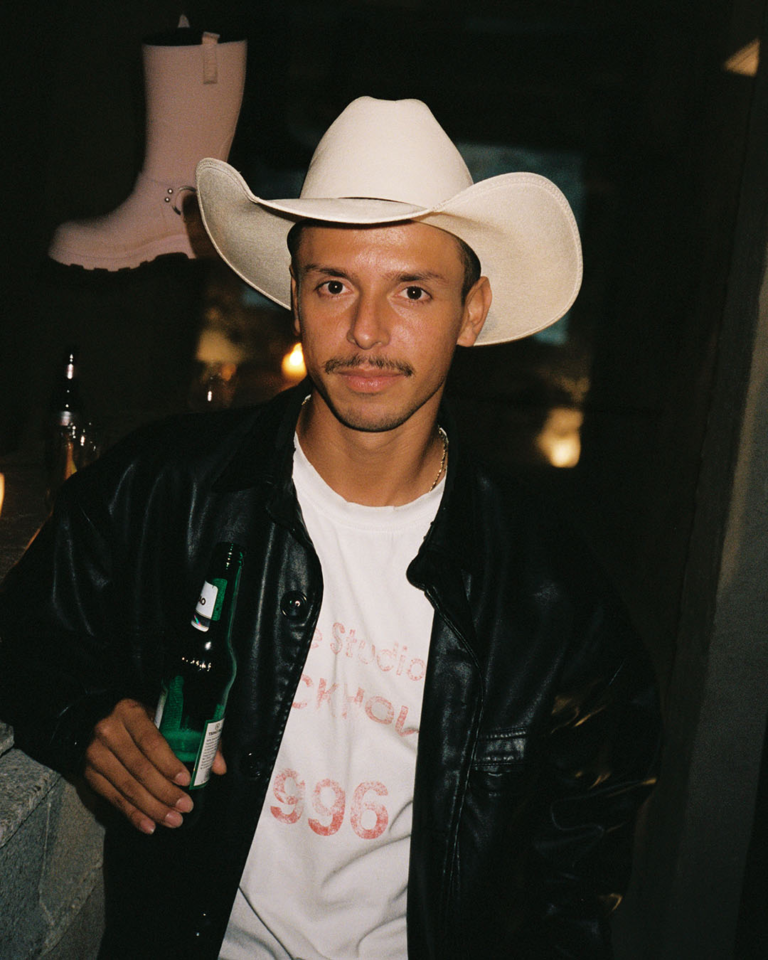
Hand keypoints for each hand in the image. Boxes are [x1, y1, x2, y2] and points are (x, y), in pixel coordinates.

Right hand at [84, 698, 225, 833]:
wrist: (106, 723)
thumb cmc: (146, 722)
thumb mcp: (168, 719)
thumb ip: (197, 739)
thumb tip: (219, 767)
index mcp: (129, 711)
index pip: (151, 741)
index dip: (169, 763)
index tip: (186, 781)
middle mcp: (108, 731)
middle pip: (140, 768)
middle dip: (165, 792)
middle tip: (185, 807)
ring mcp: (95, 754)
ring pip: (127, 787)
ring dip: (153, 808)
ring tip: (173, 820)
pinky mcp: (90, 774)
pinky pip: (114, 799)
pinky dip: (133, 815)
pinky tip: (150, 825)